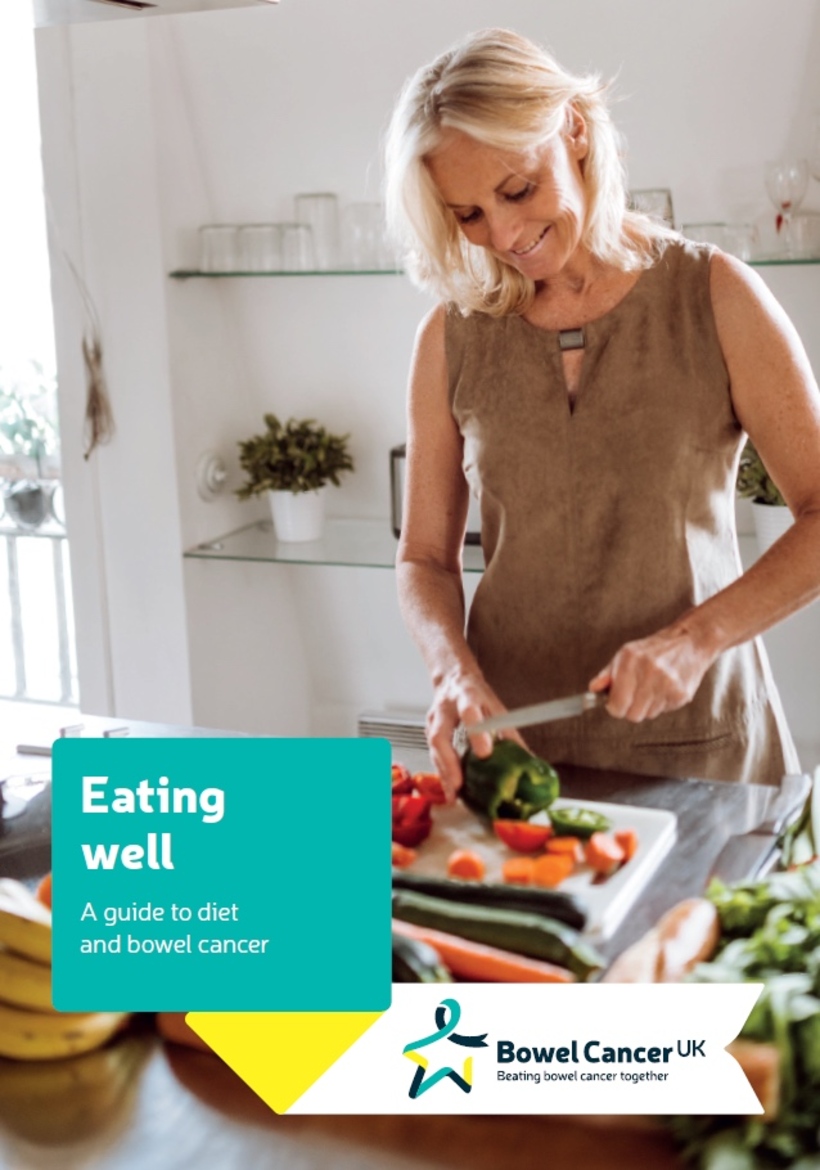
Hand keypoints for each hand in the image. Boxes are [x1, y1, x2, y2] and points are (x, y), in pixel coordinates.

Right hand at [426, 668, 525, 801]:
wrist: (453, 680)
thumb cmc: (476, 695)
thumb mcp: (496, 707)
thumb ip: (508, 733)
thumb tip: (528, 760)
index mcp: (466, 696)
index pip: (469, 711)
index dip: (476, 734)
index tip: (485, 753)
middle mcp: (445, 708)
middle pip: (440, 736)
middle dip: (449, 762)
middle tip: (459, 784)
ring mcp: (433, 721)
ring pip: (433, 749)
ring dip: (444, 772)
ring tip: (455, 793)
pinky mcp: (428, 732)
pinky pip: (432, 754)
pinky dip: (442, 773)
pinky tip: (450, 789)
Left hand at [588, 623, 716, 722]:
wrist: (689, 641)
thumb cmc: (652, 649)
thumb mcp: (625, 654)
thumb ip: (607, 674)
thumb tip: (593, 689)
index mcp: (631, 660)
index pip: (617, 704)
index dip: (614, 707)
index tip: (616, 703)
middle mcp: (649, 671)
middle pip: (632, 715)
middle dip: (630, 709)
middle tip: (634, 696)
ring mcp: (668, 683)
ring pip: (648, 714)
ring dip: (647, 706)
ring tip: (652, 687)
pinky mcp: (682, 693)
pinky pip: (664, 711)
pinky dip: (662, 703)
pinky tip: (665, 687)